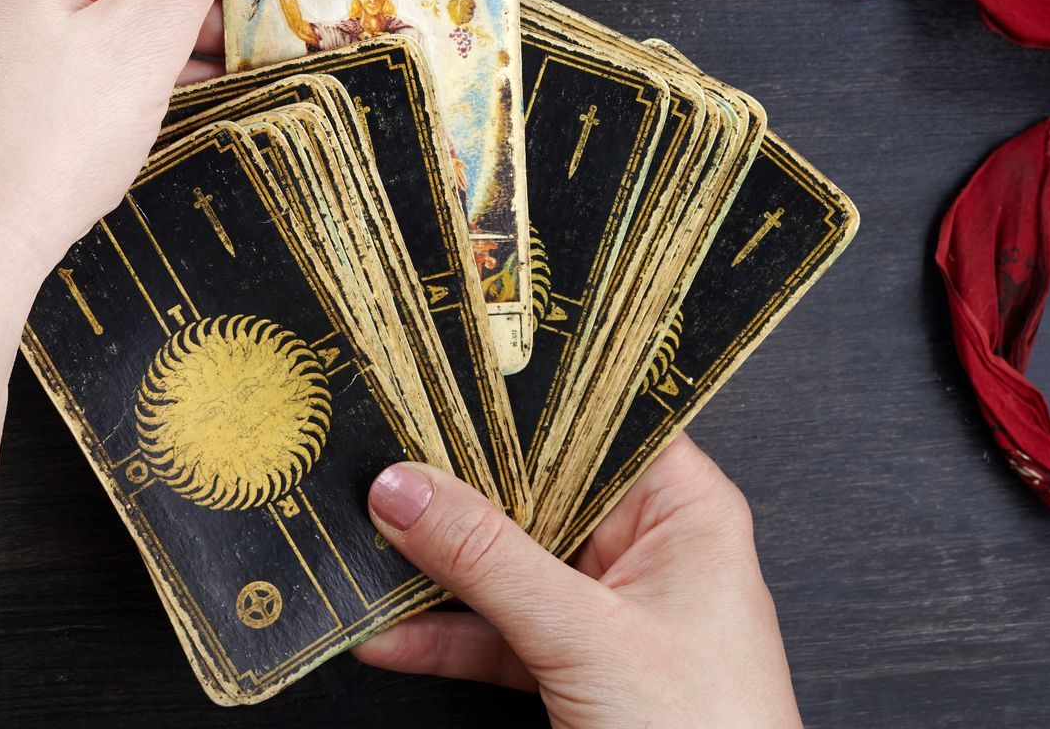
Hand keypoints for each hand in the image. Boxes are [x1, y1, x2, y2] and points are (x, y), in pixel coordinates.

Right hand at [356, 434, 799, 728]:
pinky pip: (498, 631)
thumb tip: (407, 489)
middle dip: (457, 487)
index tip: (439, 382)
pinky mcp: (577, 666)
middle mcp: (650, 548)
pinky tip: (387, 632)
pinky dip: (444, 635)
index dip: (519, 400)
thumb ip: (488, 559)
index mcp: (684, 510)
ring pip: (507, 564)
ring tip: (365, 545)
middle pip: (538, 490)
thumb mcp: (584, 634)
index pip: (594, 421)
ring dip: (436, 568)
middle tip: (382, 462)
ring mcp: (610, 609)